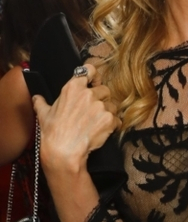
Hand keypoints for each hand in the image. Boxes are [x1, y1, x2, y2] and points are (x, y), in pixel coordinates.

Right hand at [32, 63, 119, 177]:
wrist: (64, 151)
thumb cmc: (52, 132)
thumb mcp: (43, 114)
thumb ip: (41, 103)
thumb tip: (36, 98)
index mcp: (73, 87)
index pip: (90, 69)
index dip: (94, 76)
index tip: (94, 82)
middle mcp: (89, 93)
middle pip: (105, 90)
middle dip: (102, 99)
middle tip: (93, 112)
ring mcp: (101, 106)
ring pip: (112, 105)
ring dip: (107, 113)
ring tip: (96, 124)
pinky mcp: (110, 119)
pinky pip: (117, 119)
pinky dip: (112, 125)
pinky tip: (102, 131)